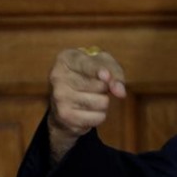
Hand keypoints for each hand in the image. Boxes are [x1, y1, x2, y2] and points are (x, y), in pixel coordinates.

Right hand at [47, 47, 126, 161]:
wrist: (67, 106)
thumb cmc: (91, 79)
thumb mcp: (106, 67)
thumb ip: (116, 74)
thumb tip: (119, 91)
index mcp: (66, 57)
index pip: (90, 63)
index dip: (104, 72)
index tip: (107, 78)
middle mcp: (57, 76)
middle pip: (102, 85)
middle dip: (106, 89)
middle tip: (94, 88)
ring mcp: (58, 97)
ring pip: (102, 103)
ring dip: (103, 105)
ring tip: (89, 101)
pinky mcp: (65, 117)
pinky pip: (98, 118)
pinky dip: (98, 117)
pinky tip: (85, 113)